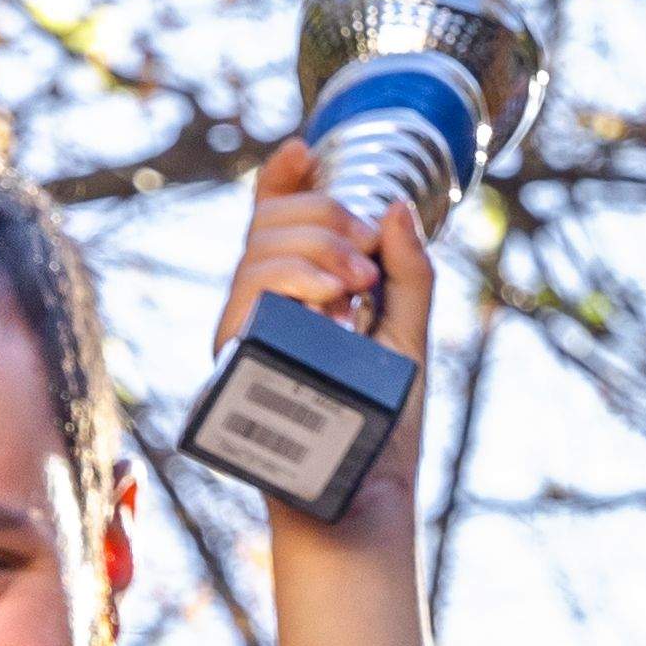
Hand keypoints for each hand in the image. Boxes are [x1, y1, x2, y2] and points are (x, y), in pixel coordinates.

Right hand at [206, 142, 440, 554]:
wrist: (363, 497)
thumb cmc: (384, 429)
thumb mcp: (408, 340)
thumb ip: (409, 275)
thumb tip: (398, 205)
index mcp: (296, 297)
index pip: (272, 220)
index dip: (282, 178)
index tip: (305, 149)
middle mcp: (259, 309)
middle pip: (268, 224)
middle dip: (322, 217)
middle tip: (369, 259)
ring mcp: (243, 332)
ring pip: (258, 252)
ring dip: (316, 249)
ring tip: (361, 288)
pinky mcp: (235, 358)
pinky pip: (249, 295)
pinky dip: (296, 282)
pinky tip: (334, 300)